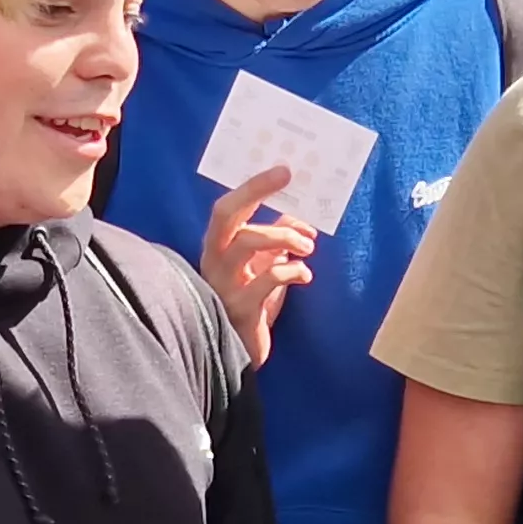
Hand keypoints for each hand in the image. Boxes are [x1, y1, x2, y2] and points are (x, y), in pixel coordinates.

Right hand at [199, 166, 311, 365]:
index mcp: (217, 248)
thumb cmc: (252, 304)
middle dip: (257, 192)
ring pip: (248, 241)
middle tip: (289, 181)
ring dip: (284, 236)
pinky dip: (293, 270)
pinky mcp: (240, 309)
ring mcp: (223, 285)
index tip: (284, 170)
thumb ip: (276, 241)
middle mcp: (214, 261)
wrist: (241, 353)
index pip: (227, 209)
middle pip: (227, 216)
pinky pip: (268, 279)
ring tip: (308, 246)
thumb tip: (299, 221)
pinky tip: (305, 275)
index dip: (253, 187)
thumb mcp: (264, 267)